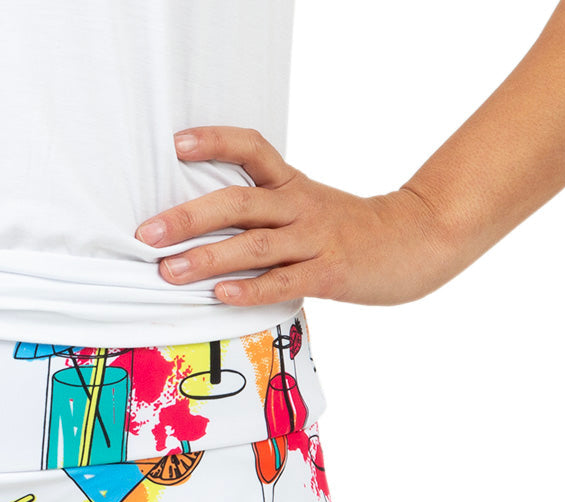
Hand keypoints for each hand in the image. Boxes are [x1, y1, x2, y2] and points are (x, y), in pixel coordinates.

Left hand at [134, 126, 457, 306]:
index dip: (215, 143)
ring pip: (254, 245)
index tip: (177, 144)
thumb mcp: (306, 207)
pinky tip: (222, 295)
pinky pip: (283, 282)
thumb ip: (262, 212)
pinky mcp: (329, 274)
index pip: (251, 149)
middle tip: (148, 234)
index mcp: (291, 185)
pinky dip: (251, 289)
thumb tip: (199, 227)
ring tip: (170, 271)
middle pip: (238, 204)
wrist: (415, 241)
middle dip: (188, 218)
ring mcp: (314, 240)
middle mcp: (299, 207)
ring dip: (208, 258)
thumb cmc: (348, 230)